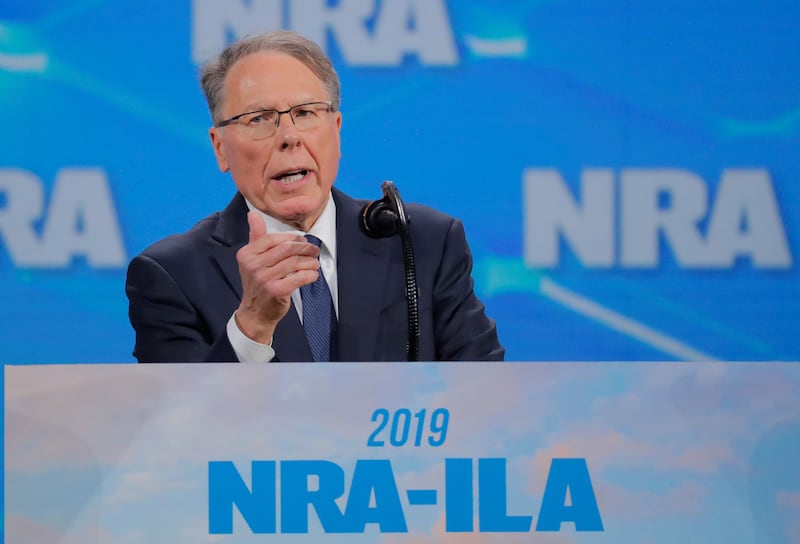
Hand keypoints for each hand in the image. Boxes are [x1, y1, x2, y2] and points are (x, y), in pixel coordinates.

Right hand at [234, 211, 319, 343]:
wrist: (254, 312)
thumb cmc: (257, 283)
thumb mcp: (251, 259)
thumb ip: (255, 237)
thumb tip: (253, 214)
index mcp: (246, 254)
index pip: (272, 238)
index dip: (291, 238)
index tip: (302, 241)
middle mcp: (253, 265)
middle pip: (286, 249)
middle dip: (305, 248)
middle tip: (314, 250)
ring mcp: (264, 279)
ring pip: (295, 262)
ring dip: (310, 262)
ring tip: (315, 263)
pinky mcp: (276, 291)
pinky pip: (299, 277)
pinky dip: (310, 275)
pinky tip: (313, 275)